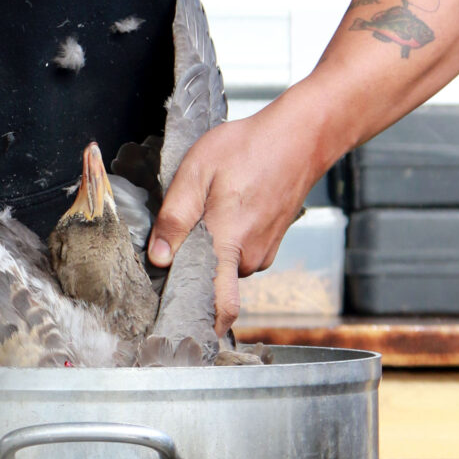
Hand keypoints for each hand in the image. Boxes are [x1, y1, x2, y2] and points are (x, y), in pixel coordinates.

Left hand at [146, 101, 327, 332]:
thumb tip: (158, 258)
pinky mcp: (269, 244)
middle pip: (209, 282)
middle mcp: (249, 257)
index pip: (220, 306)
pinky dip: (226, 240)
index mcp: (228, 244)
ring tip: (205, 212)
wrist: (300, 137)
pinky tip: (223, 210)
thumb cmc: (249, 149)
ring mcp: (263, 252)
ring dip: (209, 250)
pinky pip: (238, 254)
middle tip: (177, 236)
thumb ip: (175, 219)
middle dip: (190, 267)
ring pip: (223, 266)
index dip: (196, 319)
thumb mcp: (196, 173)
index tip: (173, 321)